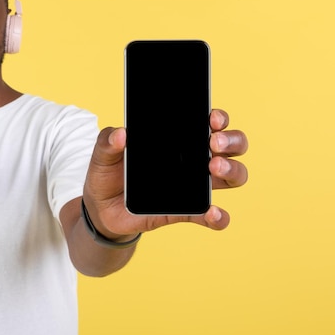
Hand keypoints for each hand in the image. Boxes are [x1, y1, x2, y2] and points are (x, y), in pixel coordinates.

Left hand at [82, 109, 247, 239]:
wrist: (102, 209)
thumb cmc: (108, 173)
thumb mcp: (102, 155)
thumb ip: (107, 141)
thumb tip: (121, 133)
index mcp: (178, 138)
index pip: (209, 122)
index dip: (218, 118)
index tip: (212, 119)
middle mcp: (194, 159)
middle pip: (231, 144)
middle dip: (232, 140)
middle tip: (213, 143)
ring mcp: (194, 185)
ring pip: (232, 175)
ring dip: (232, 170)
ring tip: (214, 168)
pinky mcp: (187, 211)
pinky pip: (211, 215)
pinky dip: (218, 216)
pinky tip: (212, 213)